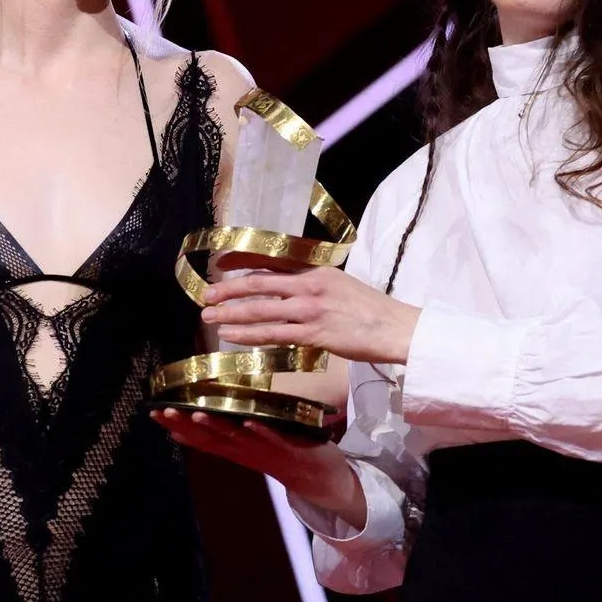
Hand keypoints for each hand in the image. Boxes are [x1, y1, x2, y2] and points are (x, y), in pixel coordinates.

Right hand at [154, 408, 364, 524]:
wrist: (320, 479)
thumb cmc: (281, 454)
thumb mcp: (248, 445)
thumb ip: (223, 435)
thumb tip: (196, 422)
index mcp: (235, 450)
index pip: (199, 437)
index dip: (177, 426)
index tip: (154, 412)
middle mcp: (245, 452)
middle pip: (212, 438)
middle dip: (188, 424)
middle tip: (166, 411)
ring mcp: (265, 451)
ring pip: (236, 438)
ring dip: (217, 426)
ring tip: (198, 413)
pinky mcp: (289, 449)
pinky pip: (272, 439)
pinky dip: (259, 431)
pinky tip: (247, 422)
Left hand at [201, 267, 419, 365]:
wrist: (395, 328)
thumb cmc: (371, 310)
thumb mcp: (341, 285)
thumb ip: (314, 286)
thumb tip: (291, 290)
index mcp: (316, 271)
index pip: (272, 264)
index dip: (243, 266)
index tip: (221, 267)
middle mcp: (310, 286)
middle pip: (259, 285)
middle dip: (229, 290)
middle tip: (206, 295)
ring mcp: (311, 310)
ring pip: (261, 310)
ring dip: (232, 314)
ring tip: (210, 317)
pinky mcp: (315, 333)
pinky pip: (274, 334)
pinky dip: (249, 335)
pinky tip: (231, 336)